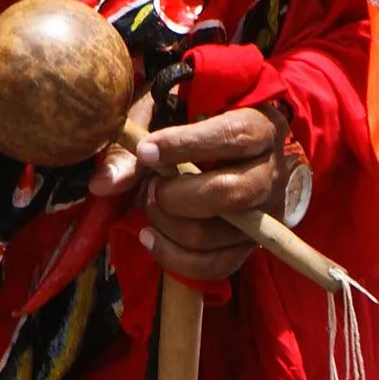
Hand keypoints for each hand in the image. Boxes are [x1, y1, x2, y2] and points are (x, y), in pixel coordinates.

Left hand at [88, 93, 288, 283]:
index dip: (185, 145)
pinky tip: (149, 235)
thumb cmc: (189, 121)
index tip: (146, 151)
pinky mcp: (249, 246)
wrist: (221, 150)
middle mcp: (273, 173)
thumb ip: (134, 142)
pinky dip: (172, 257)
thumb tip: (105, 184)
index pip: (232, 137)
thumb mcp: (162, 113)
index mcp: (262, 126)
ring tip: (150, 202)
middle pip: (228, 194)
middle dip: (174, 195)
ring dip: (167, 223)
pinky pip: (213, 266)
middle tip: (150, 185)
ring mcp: (265, 215)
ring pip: (214, 234)